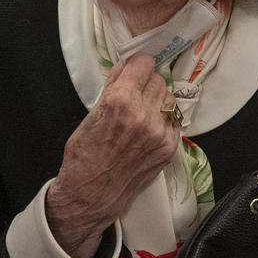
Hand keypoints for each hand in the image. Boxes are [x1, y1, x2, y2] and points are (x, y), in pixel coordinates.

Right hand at [46, 55, 179, 257]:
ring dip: (157, 100)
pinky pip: (173, 120)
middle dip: (145, 83)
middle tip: (134, 95)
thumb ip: (112, 86)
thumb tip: (125, 66)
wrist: (91, 193)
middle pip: (158, 80)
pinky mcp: (169, 148)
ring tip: (141, 112)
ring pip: (168, 98)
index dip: (136, 66)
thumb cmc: (85, 154)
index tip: (133, 71)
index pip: (143, 64)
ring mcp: (159, 133)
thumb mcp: (91, 114)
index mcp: (120, 101)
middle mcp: (143, 115)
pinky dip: (162, 120)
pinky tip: (148, 128)